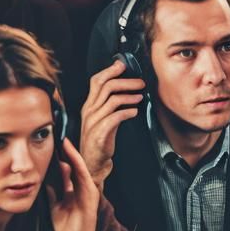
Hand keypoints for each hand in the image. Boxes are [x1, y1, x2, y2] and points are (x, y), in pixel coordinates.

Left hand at [46, 139, 104, 230]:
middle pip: (75, 163)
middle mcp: (83, 187)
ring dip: (72, 153)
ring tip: (64, 140)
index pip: (69, 165)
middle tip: (58, 132)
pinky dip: (78, 166)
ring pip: (80, 167)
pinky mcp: (91, 198)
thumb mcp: (55, 200)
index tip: (52, 137)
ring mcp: (89, 192)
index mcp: (75, 187)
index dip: (62, 152)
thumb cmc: (65, 224)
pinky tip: (71, 156)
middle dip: (67, 148)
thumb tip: (53, 169)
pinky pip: (84, 178)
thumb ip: (55, 185)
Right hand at [79, 60, 144, 187]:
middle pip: (104, 86)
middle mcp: (89, 110)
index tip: (122, 65)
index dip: (109, 71)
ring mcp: (93, 121)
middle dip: (123, 80)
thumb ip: (109, 107)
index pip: (96, 81)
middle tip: (139, 81)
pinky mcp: (100, 133)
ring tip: (140, 96)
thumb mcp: (101, 121)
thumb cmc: (99, 143)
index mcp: (88, 105)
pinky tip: (135, 112)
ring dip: (129, 96)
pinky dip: (127, 112)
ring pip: (111, 100)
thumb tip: (125, 94)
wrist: (90, 165)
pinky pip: (115, 117)